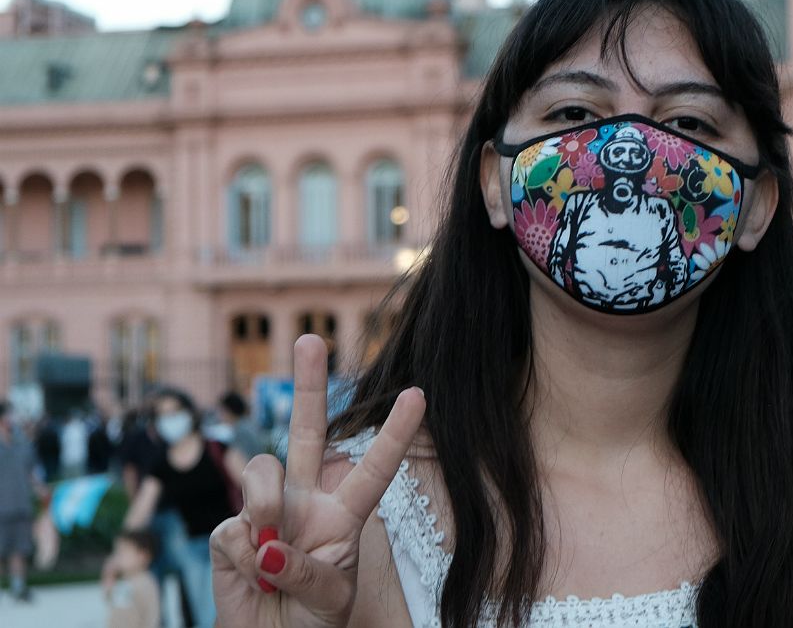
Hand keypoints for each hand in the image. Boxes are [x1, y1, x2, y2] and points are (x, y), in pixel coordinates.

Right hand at [209, 335, 425, 627]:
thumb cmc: (313, 623)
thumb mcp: (331, 598)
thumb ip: (309, 570)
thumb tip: (268, 543)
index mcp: (344, 514)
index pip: (374, 467)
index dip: (394, 433)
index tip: (419, 394)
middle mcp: (305, 502)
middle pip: (308, 432)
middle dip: (308, 384)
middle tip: (311, 338)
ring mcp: (265, 512)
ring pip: (262, 471)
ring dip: (265, 506)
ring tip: (269, 549)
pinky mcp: (229, 534)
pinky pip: (233, 528)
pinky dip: (243, 558)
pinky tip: (252, 575)